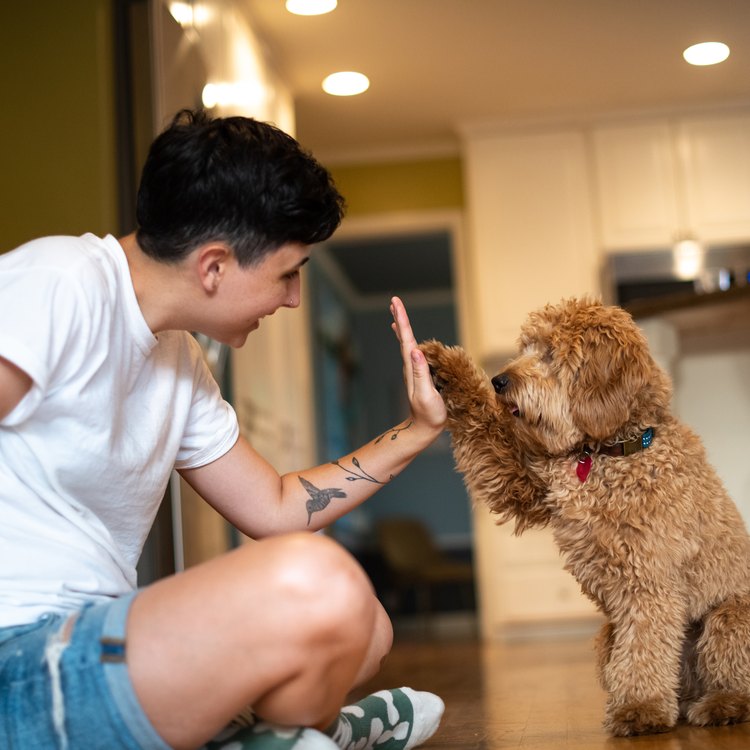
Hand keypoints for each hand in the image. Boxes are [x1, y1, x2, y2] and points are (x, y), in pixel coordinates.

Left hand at [390, 296, 446, 434]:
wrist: (423, 429)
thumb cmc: (428, 414)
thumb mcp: (426, 394)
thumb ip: (421, 372)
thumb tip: (415, 350)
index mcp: (412, 367)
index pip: (406, 339)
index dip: (402, 320)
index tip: (396, 303)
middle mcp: (410, 366)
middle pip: (403, 338)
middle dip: (400, 318)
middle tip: (394, 301)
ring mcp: (414, 371)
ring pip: (406, 344)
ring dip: (403, 328)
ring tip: (398, 315)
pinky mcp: (420, 376)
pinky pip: (413, 353)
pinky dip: (410, 342)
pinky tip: (411, 342)